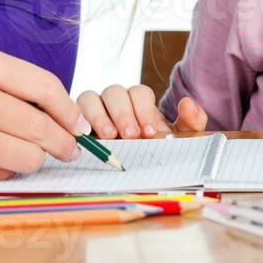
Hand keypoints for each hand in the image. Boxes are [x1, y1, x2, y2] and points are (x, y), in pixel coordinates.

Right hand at [0, 46, 90, 186]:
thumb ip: (10, 86)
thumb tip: (64, 115)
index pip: (44, 87)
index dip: (70, 111)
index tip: (80, 125)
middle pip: (40, 127)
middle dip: (62, 143)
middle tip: (66, 149)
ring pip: (25, 157)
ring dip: (31, 160)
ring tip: (21, 154)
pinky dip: (0, 173)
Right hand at [76, 85, 207, 138]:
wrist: (135, 171)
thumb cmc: (154, 150)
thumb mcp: (176, 139)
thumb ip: (190, 122)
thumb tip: (187, 102)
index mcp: (138, 102)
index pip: (139, 93)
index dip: (143, 110)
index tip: (149, 132)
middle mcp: (114, 102)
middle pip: (114, 92)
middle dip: (123, 113)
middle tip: (130, 136)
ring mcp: (93, 111)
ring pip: (90, 97)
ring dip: (99, 115)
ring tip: (109, 136)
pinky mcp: (76, 124)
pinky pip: (72, 113)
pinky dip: (78, 122)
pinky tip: (87, 139)